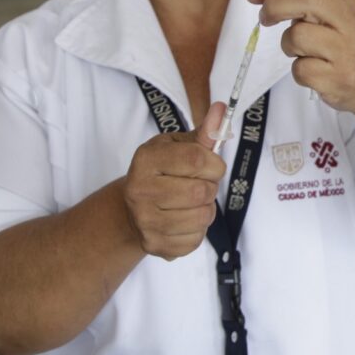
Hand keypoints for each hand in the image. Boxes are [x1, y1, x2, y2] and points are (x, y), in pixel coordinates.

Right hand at [122, 102, 226, 260]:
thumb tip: (222, 109)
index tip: (211, 164)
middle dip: (210, 187)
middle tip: (199, 184)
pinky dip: (198, 230)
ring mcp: (145, 221)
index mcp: (146, 159)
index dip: (214, 163)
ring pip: (202, 217)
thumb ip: (204, 132)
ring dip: (206, 209)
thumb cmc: (162, 171)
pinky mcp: (154, 245)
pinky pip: (196, 239)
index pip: (197, 160)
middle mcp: (140, 191)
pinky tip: (184, 219)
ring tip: (193, 202)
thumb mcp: (178, 146)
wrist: (131, 208)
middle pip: (201, 192)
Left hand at [247, 0, 354, 114]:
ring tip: (303, 51)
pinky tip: (315, 70)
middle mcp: (348, 19)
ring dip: (289, 46)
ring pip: (296, 37)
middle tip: (265, 18)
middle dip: (274, 6)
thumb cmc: (345, 41)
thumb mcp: (332, 10)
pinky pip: (300, 69)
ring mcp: (345, 49)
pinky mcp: (338, 77)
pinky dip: (300, 71)